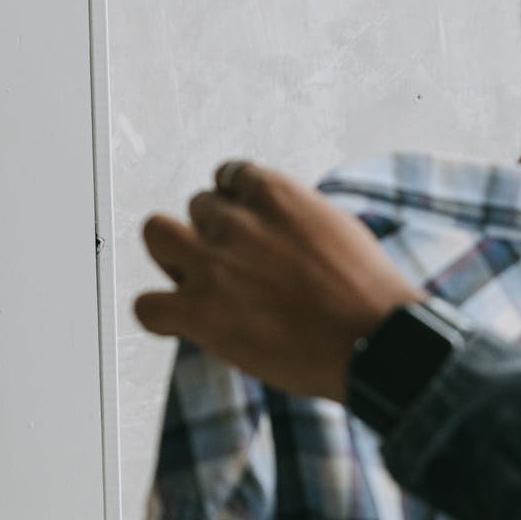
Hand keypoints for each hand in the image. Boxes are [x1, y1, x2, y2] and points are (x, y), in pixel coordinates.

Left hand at [136, 160, 422, 401]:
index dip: (236, 205)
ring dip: (174, 257)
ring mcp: (213, 265)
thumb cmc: (367, 294)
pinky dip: (159, 315)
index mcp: (274, 194)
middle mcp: (237, 221)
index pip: (229, 176)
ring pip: (156, 234)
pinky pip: (146, 306)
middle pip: (197, 207)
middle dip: (212, 233)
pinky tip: (181, 325)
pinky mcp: (199, 312)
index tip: (247, 230)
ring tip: (198, 285)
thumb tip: (278, 224)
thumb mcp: (337, 227)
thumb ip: (294, 216)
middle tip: (234, 269)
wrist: (374, 343)